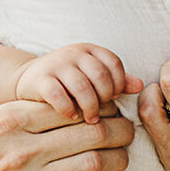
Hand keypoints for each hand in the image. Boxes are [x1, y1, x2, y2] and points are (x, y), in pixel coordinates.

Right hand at [0, 100, 134, 170]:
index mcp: (5, 121)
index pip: (69, 102)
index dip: (96, 104)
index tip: (105, 109)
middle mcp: (21, 150)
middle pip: (92, 130)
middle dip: (118, 128)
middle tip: (127, 130)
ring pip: (96, 164)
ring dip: (119, 159)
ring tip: (123, 157)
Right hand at [14, 45, 142, 122]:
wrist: (28, 80)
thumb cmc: (68, 82)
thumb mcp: (91, 76)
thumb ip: (116, 80)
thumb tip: (141, 86)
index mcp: (89, 50)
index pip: (113, 63)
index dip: (117, 83)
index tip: (113, 99)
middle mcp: (73, 53)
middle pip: (100, 75)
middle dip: (104, 97)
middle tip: (102, 114)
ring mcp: (55, 64)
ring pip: (81, 85)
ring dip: (89, 106)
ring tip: (90, 120)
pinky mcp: (39, 79)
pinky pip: (57, 94)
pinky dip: (67, 108)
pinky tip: (71, 116)